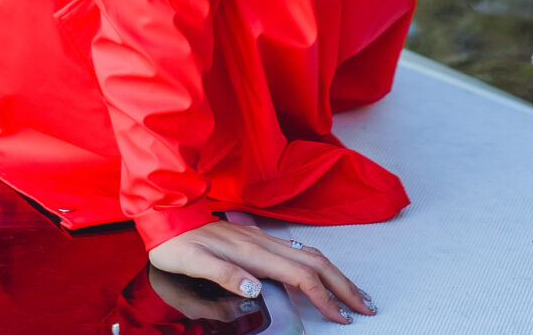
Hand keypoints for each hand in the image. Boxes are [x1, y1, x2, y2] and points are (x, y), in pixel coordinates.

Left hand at [147, 218, 375, 323]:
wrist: (165, 214)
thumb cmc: (177, 244)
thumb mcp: (193, 262)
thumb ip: (224, 275)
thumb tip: (256, 288)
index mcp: (252, 252)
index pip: (300, 276)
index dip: (324, 297)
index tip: (342, 318)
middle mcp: (263, 242)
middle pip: (315, 262)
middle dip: (344, 285)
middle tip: (367, 307)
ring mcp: (262, 238)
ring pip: (310, 254)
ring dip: (335, 274)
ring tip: (354, 293)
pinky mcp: (257, 238)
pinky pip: (297, 251)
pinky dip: (318, 265)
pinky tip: (322, 273)